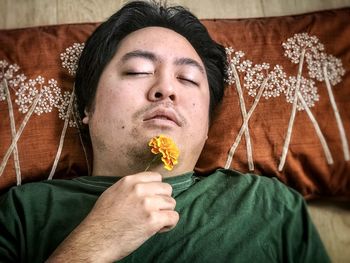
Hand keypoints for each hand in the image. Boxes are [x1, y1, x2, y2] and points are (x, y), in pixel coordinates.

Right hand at [47, 172, 178, 261]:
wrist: (95, 240)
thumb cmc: (101, 219)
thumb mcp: (113, 193)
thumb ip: (130, 187)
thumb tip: (145, 185)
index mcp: (130, 181)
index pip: (157, 177)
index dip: (157, 189)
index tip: (152, 199)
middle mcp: (139, 189)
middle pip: (167, 189)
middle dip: (163, 201)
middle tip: (154, 212)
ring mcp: (147, 204)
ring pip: (171, 203)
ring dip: (165, 213)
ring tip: (154, 222)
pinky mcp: (152, 220)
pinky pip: (173, 217)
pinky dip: (169, 224)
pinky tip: (158, 229)